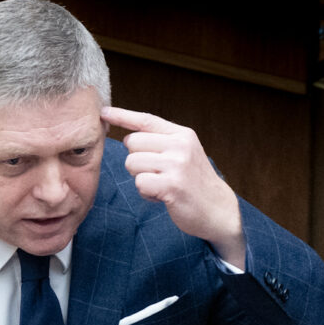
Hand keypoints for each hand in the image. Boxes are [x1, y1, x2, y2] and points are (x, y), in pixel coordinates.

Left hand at [101, 105, 246, 268]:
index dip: (122, 116)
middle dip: (137, 161)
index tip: (104, 112)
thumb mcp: (185, 154)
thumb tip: (127, 136)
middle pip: (132, 143)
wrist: (219, 211)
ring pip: (132, 163)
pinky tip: (162, 197)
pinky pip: (140, 184)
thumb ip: (162, 142)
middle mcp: (180, 146)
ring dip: (141, 178)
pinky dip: (147, 194)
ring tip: (161, 185)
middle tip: (157, 174)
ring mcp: (176, 165)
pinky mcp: (172, 186)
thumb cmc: (196, 184)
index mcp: (182, 135)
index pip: (146, 120)